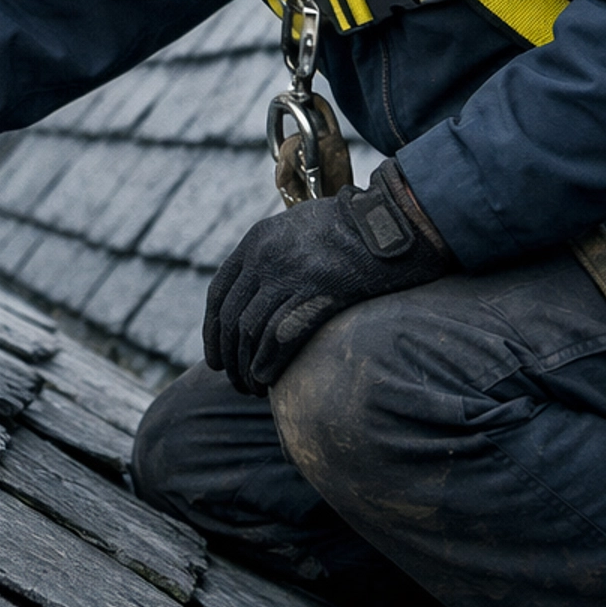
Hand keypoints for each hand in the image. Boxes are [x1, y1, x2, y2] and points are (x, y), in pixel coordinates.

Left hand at [204, 161, 451, 393]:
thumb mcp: (300, 227)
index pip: (218, 294)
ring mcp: (289, 274)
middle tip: (234, 381)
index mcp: (257, 240)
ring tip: (251, 388)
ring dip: (245, 367)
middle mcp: (265, 257)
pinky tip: (267, 380)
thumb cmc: (353, 228)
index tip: (216, 357)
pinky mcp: (317, 293)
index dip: (212, 332)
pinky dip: (267, 364)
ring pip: (249, 332)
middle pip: (230, 318)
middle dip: (228, 356)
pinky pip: (277, 337)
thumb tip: (262, 294)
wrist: (393, 218)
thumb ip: (275, 254)